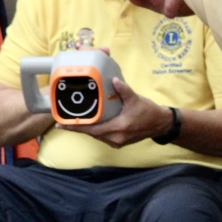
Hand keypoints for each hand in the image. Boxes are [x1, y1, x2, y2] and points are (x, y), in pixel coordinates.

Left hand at [56, 77, 173, 148]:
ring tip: (71, 121)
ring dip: (85, 129)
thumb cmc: (148, 111)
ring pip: (95, 135)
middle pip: (91, 133)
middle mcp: (115, 138)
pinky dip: (94, 130)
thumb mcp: (135, 99)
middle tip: (62, 120)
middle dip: (77, 127)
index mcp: (118, 128)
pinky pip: (101, 136)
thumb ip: (123, 89)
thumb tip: (112, 79)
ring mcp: (117, 142)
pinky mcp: (118, 142)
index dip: (75, 127)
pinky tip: (87, 123)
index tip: (60, 125)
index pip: (91, 129)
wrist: (160, 124)